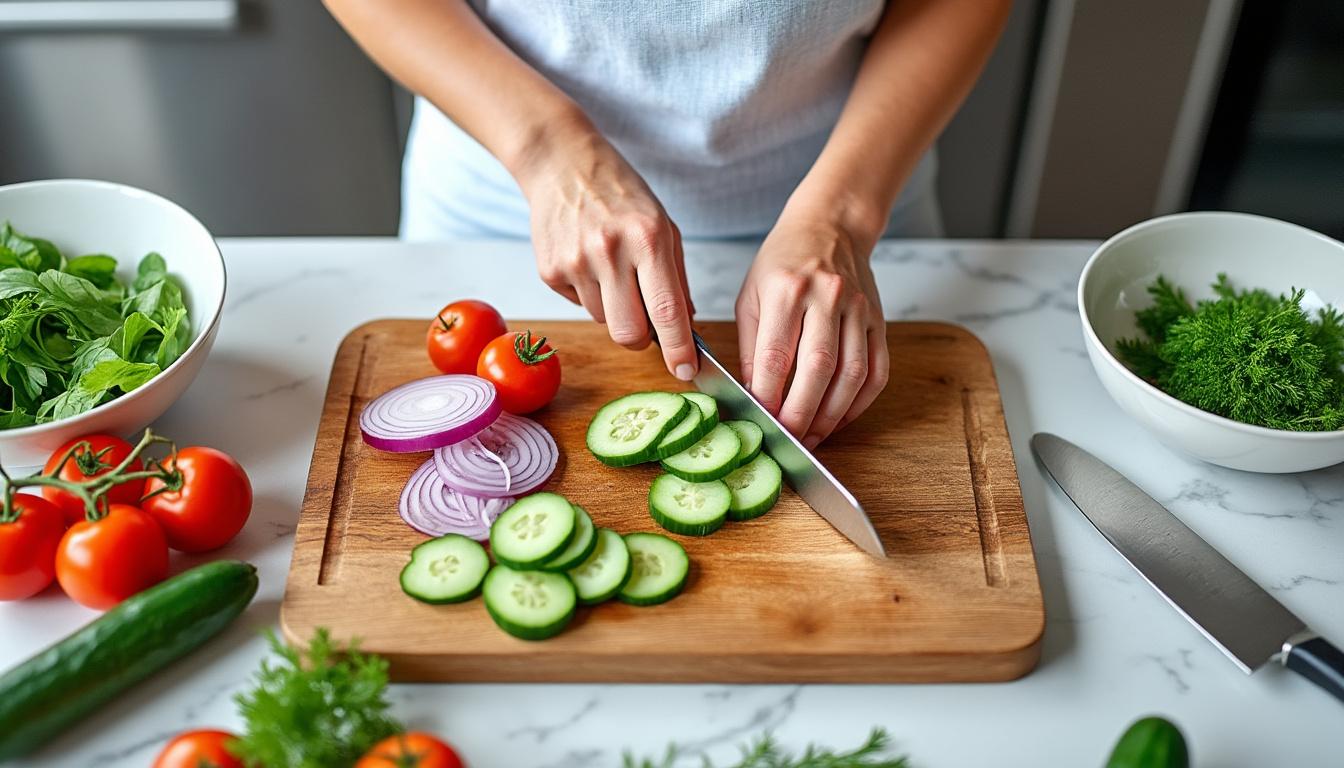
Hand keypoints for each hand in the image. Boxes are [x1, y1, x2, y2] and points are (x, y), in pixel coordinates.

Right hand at [518, 128, 697, 380]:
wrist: (562, 164)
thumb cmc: (621, 194)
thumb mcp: (663, 226)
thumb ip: (677, 279)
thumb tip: (685, 328)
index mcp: (648, 238)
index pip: (667, 311)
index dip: (679, 349)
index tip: (687, 371)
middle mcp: (610, 252)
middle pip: (628, 333)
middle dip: (641, 339)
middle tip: (645, 323)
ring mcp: (575, 262)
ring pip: (603, 321)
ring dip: (613, 308)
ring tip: (611, 268)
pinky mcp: (549, 271)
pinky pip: (579, 305)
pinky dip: (589, 293)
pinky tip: (587, 261)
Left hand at [735, 215, 888, 448]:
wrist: (830, 226)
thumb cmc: (783, 262)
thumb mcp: (751, 296)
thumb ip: (750, 347)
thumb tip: (752, 396)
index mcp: (786, 289)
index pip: (776, 353)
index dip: (768, 393)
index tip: (760, 419)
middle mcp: (827, 297)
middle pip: (817, 367)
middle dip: (801, 412)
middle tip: (789, 440)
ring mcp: (858, 309)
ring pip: (852, 373)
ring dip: (832, 413)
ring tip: (813, 436)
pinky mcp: (878, 320)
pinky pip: (877, 369)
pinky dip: (861, 401)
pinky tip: (841, 417)